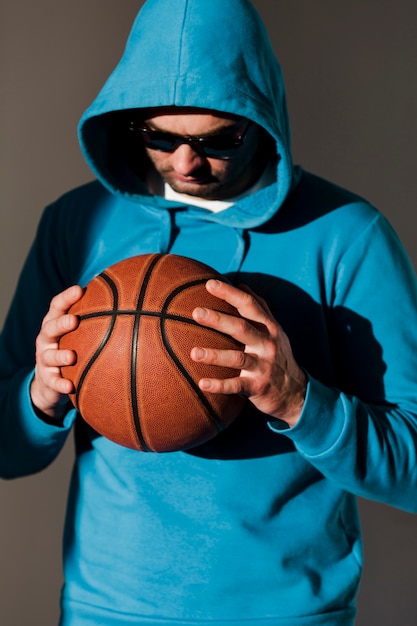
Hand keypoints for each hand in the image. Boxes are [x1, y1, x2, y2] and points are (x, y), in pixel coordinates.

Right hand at [30, 285, 83, 418]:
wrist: (50, 382)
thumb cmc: (70, 349)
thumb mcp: (77, 334)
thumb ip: (94, 320)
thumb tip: (129, 304)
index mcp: (55, 324)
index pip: (57, 306)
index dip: (66, 297)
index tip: (80, 290)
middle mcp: (46, 339)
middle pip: (50, 328)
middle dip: (61, 324)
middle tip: (74, 320)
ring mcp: (44, 359)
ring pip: (49, 356)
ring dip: (60, 356)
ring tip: (71, 356)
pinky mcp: (46, 379)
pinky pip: (53, 382)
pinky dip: (61, 384)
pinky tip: (70, 387)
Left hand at [191, 280, 306, 426]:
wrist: (295, 392)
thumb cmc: (277, 354)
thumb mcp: (274, 330)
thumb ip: (259, 307)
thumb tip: (241, 285)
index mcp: (269, 327)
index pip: (249, 305)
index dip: (230, 293)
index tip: (209, 284)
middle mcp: (267, 344)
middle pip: (241, 328)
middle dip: (218, 320)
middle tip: (196, 312)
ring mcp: (263, 366)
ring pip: (237, 358)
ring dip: (215, 356)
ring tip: (193, 352)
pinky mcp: (257, 387)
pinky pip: (236, 386)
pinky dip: (219, 385)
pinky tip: (202, 383)